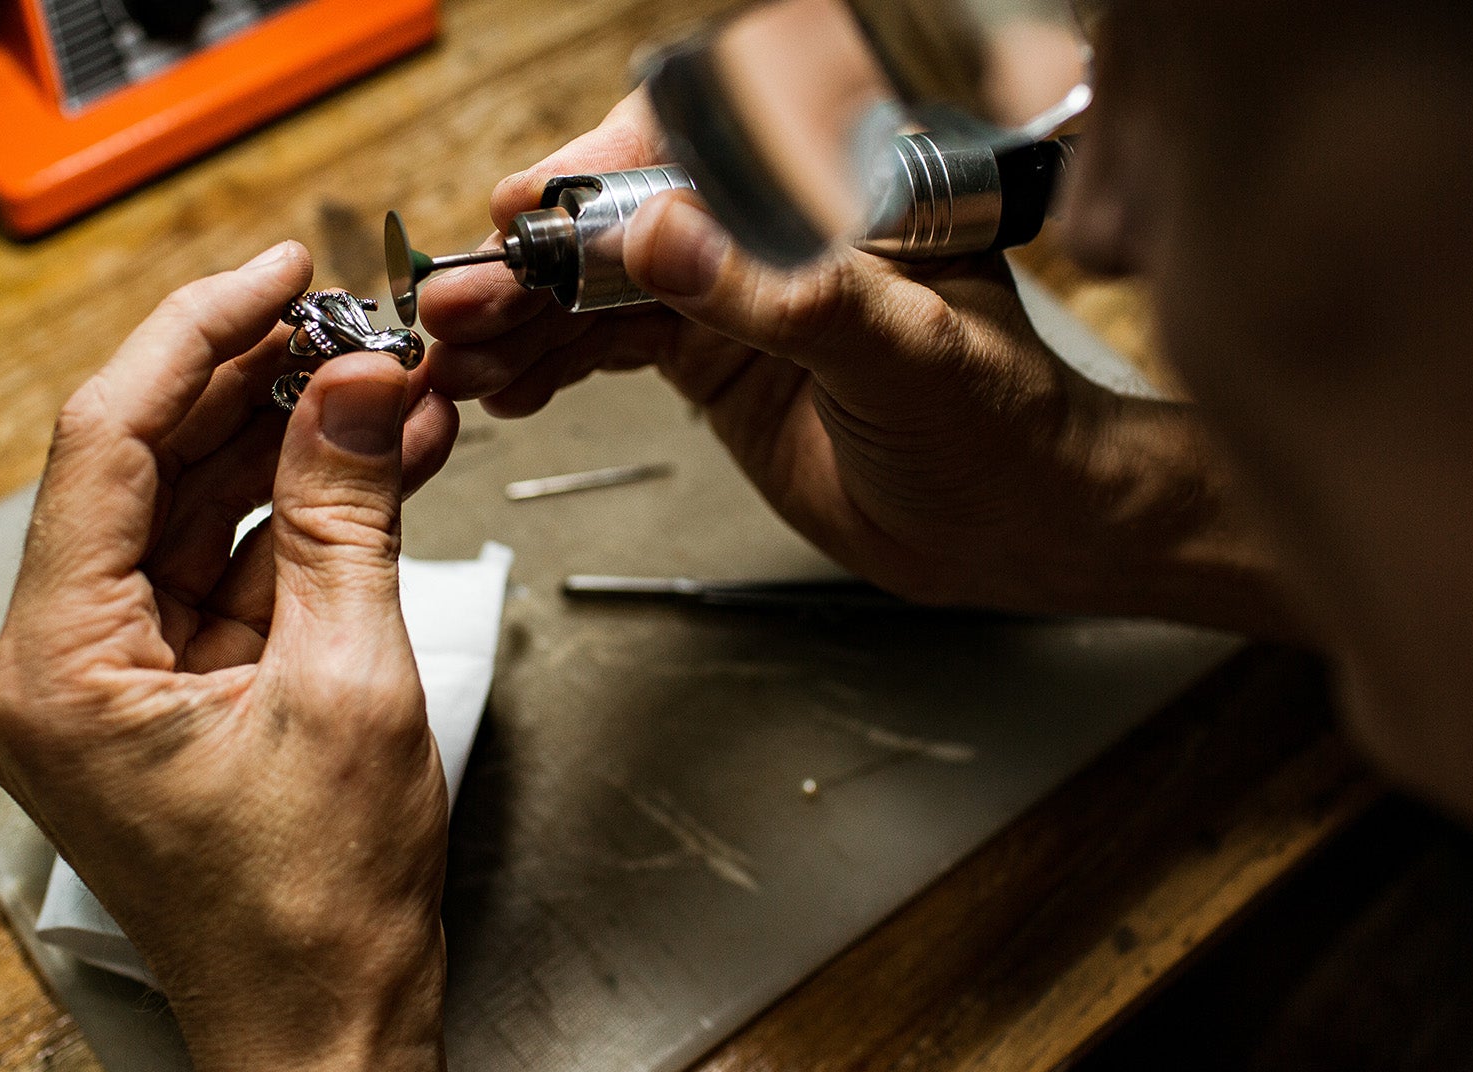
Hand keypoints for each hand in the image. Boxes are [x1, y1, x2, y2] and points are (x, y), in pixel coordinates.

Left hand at [0, 242, 458, 1071]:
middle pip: (151, 465)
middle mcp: (66, 664)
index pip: (107, 441)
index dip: (197, 336)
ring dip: (299, 446)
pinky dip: (311, 516)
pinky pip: (239, 567)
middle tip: (353, 325)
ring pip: (202, 510)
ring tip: (390, 386)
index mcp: (59, 664)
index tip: (275, 274)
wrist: (333, 1020)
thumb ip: (350, 516)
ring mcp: (123, 677)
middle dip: (260, 386)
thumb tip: (360, 389)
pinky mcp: (181, 690)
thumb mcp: (350, 682)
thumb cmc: (315, 909)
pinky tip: (382, 463)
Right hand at [422, 93, 1292, 631]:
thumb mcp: (904, 353)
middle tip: (462, 299)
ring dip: (525, 318)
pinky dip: (552, 364)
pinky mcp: (715, 359)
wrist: (1015, 527)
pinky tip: (505, 383)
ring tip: (458, 352)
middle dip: (534, 259)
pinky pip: (612, 344)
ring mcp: (736, 293)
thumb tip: (664, 233)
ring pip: (603, 285)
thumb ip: (785, 293)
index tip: (530, 210)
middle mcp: (772, 227)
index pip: (694, 144)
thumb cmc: (1003, 425)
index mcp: (834, 187)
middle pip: (625, 218)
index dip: (598, 174)